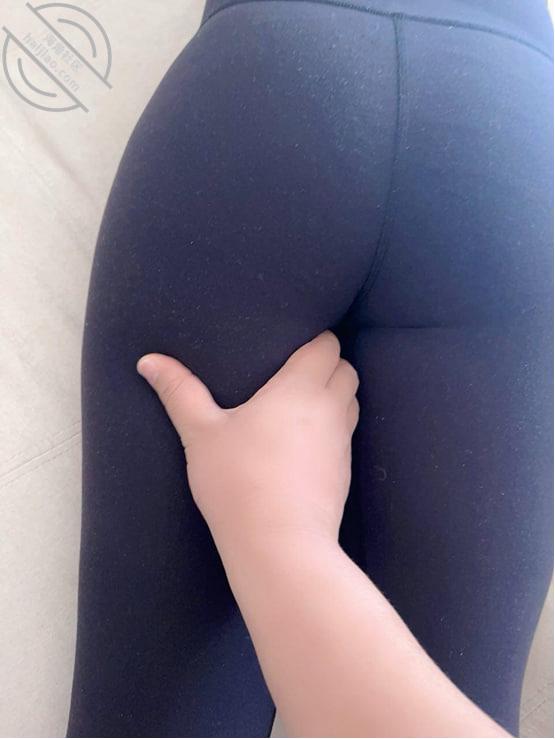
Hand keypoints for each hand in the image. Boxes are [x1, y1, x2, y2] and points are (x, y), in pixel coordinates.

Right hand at [137, 331, 358, 546]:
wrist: (280, 545)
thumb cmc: (237, 482)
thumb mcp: (200, 434)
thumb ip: (178, 392)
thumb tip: (148, 360)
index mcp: (300, 388)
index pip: (327, 345)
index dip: (315, 338)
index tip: (292, 342)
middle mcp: (330, 409)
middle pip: (346, 368)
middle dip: (328, 363)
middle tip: (294, 369)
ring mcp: (341, 442)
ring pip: (351, 401)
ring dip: (335, 393)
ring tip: (302, 402)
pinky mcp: (344, 471)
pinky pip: (346, 435)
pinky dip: (333, 427)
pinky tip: (305, 442)